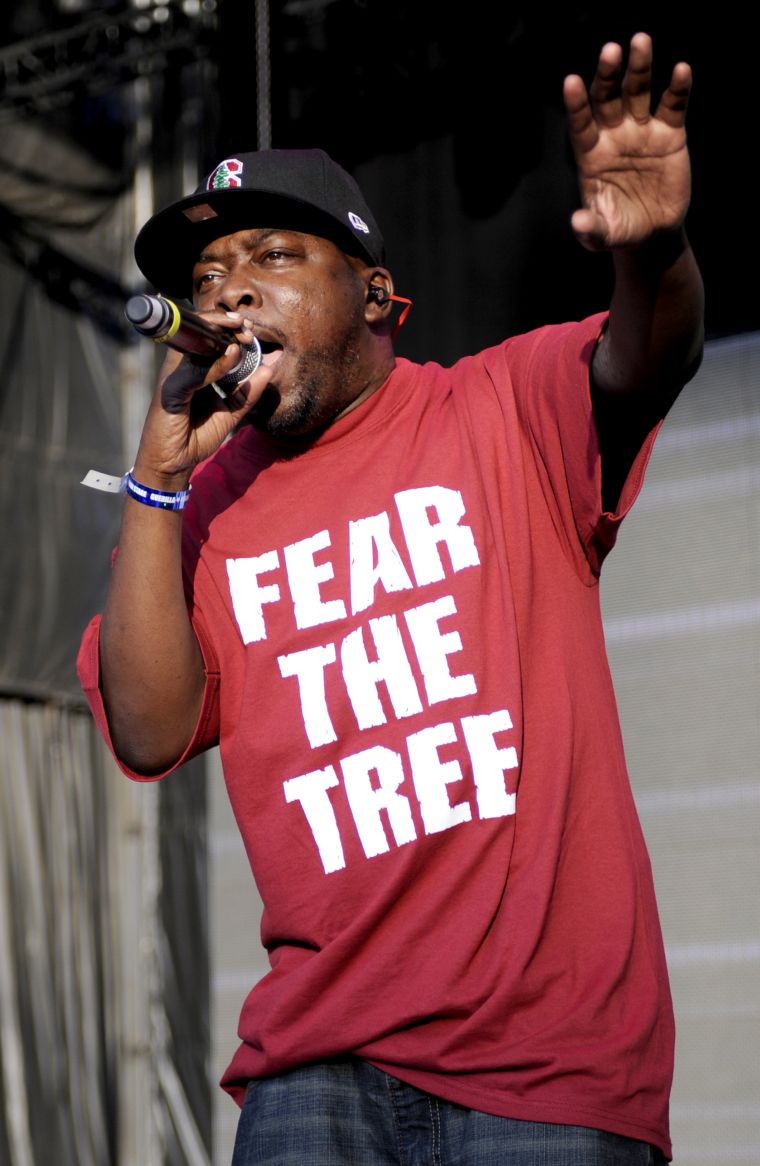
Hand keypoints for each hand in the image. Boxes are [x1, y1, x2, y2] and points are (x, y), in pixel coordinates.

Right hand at [133, 312, 273, 484]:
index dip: (229, 330)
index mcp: (194, 370)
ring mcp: (174, 377)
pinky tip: (233, 355)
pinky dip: (216, 364)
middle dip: (225, 324)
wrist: (175, 463)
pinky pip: (195, 372)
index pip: (208, 339)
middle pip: (199, 334)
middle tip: (247, 326)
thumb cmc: (196, 436)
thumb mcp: (231, 412)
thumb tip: (270, 367)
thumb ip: (249, 391)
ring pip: (195, 345)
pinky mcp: (169, 391)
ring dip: (220, 334)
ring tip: (243, 333)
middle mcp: (181, 368)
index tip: (250, 329)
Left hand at [564, 32, 691, 251]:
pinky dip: (677, 88)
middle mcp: (613, 135)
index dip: (576, 104)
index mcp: (591, 154)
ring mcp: (641, 131)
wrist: (653, 233)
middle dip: (608, 75)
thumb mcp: (603, 236)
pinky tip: (681, 70)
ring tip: (640, 41)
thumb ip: (590, 229)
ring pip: (638, 92)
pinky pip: (672, 106)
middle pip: (608, 98)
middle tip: (611, 49)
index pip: (581, 124)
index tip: (572, 81)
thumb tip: (577, 222)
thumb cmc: (620, 230)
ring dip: (639, 67)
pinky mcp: (669, 133)